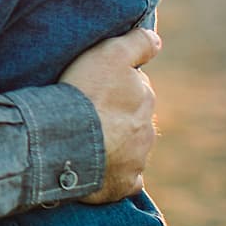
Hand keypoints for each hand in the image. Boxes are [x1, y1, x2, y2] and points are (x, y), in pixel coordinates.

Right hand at [60, 27, 159, 202]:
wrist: (67, 139)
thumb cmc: (87, 93)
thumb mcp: (111, 53)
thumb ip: (138, 43)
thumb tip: (157, 41)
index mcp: (145, 98)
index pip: (136, 88)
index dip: (115, 85)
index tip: (96, 87)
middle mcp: (147, 130)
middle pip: (134, 120)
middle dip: (118, 118)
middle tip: (89, 115)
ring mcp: (137, 160)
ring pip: (130, 150)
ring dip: (115, 146)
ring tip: (85, 143)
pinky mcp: (123, 184)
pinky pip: (124, 181)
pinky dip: (115, 177)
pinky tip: (99, 172)